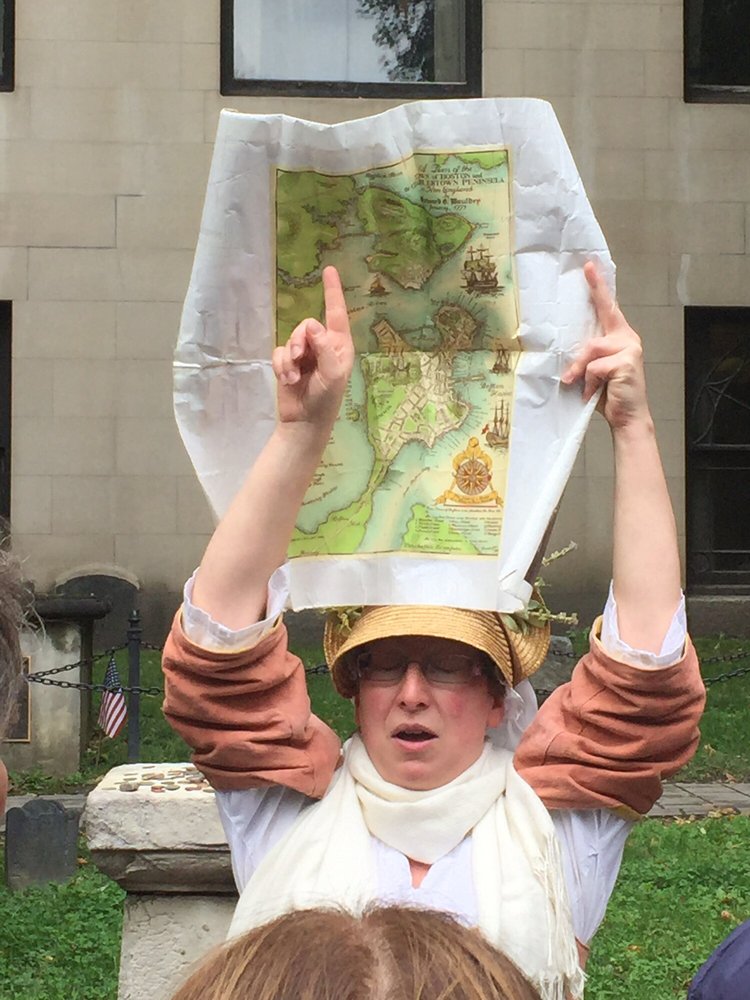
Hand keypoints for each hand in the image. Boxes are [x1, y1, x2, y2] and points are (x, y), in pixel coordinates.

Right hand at [272, 266, 354, 429]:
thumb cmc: (325, 400)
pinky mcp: (288, 363)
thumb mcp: (331, 375)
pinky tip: (286, 380)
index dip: (332, 292)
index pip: (336, 314)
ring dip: (289, 358)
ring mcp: (305, 354)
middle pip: (306, 326)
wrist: (304, 422)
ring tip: (293, 376)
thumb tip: (314, 326)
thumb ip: (324, 349)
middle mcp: (323, 346)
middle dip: (299, 341)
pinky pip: (279, 352)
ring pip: (291, 338)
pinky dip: (280, 366)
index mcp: (339, 346)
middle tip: (299, 358)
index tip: (329, 270)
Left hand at [561, 262, 650, 430]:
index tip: (590, 267)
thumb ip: (586, 356)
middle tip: (587, 267)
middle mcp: (627, 337)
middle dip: (596, 290)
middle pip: (603, 314)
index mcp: (619, 337)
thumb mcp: (592, 372)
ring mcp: (630, 347)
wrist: (627, 418)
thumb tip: (565, 349)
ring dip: (580, 369)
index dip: (599, 287)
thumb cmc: (609, 394)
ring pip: (591, 348)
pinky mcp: (626, 361)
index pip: (608, 308)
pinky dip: (589, 382)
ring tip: (578, 384)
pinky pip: (595, 366)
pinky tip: (593, 393)